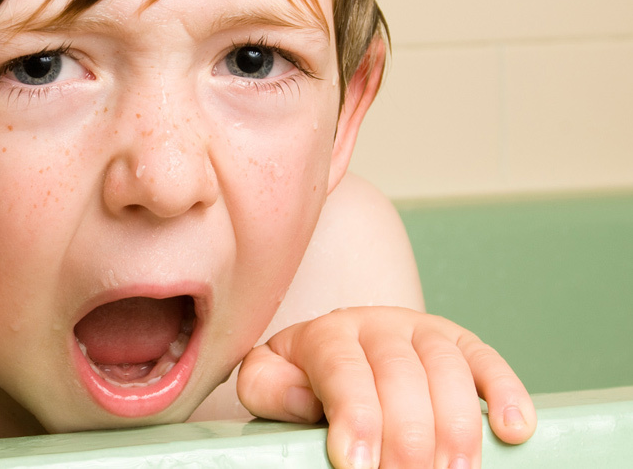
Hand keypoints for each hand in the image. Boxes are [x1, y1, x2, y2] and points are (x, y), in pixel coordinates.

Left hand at [236, 307, 535, 468]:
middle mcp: (379, 325)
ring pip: (448, 370)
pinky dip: (506, 394)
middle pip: (401, 377)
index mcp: (328, 334)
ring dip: (456, 429)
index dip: (356, 419)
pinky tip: (513, 430)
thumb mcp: (270, 380)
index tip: (357, 465)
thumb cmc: (305, 379)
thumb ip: (268, 387)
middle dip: (406, 439)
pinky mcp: (465, 346)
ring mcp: (426, 332)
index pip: (344, 371)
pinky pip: (489, 362)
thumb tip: (300, 399)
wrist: (343, 348)